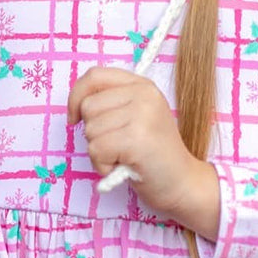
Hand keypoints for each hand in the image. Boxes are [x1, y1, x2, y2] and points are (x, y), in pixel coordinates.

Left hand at [66, 67, 199, 218]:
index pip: (94, 76)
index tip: (75, 118)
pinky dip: (102, 165)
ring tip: (123, 156)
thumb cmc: (152, 154)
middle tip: (118, 145)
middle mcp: (144, 95)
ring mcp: (142, 115)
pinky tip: (122, 166)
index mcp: (142, 85)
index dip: (76, 96)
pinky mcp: (136, 139)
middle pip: (88, 106)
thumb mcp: (137, 116)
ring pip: (90, 130)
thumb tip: (75, 106)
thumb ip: (112, 103)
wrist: (182, 182)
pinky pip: (96, 149)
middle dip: (94, 132)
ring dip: (99, 151)